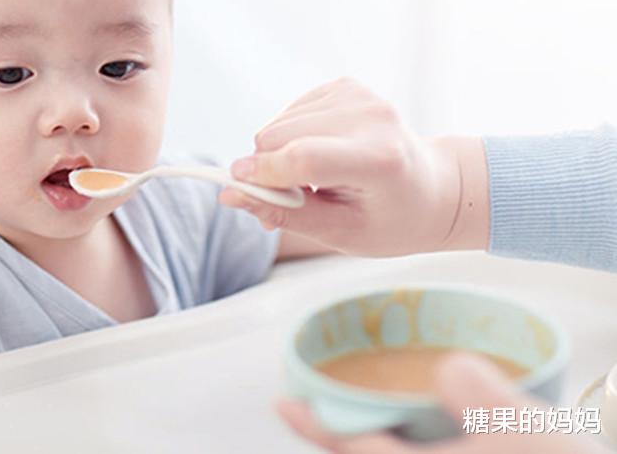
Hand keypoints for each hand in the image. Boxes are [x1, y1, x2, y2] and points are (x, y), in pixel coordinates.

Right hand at [219, 78, 488, 255]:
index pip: (305, 158)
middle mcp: (372, 117)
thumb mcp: (340, 233)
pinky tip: (319, 154)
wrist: (433, 189)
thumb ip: (283, 212)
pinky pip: (289, 113)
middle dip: (269, 170)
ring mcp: (359, 95)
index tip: (236, 187)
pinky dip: (291, 138)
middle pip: (281, 137)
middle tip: (292, 199)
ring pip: (278, 124)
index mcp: (380, 160)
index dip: (263, 172)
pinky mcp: (345, 85)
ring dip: (280, 155)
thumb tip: (229, 194)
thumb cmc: (389, 220)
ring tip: (313, 180)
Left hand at [276, 353, 607, 452]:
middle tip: (309, 408)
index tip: (282, 403)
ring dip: (370, 445)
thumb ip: (483, 396)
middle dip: (335, 438)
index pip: (350, 449)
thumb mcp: (529, 433)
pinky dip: (404, 448)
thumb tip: (450, 366)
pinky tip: (421, 434)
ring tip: (361, 418)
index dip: (313, 424)